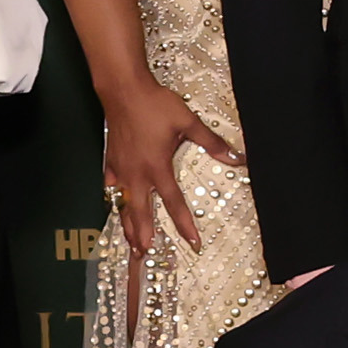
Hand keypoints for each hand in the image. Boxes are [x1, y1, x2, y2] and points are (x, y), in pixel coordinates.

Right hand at [99, 77, 240, 272]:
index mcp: (157, 168)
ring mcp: (120, 168)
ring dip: (126, 223)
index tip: (192, 242)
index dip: (184, 224)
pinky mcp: (110, 160)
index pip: (174, 202)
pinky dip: (113, 196)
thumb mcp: (189, 122)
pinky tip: (114, 201)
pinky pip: (111, 185)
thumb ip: (212, 142)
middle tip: (144, 256)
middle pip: (140, 212)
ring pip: (123, 203)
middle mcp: (137, 174)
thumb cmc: (156, 105)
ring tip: (128, 241)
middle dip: (143, 235)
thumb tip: (237, 157)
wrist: (123, 90)